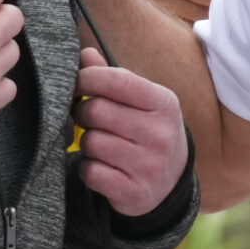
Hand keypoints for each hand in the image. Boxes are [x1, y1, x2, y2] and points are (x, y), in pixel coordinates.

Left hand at [72, 48, 186, 216]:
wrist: (171, 182)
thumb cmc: (148, 131)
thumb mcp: (141, 102)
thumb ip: (113, 78)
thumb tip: (85, 55)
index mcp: (164, 103)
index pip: (116, 80)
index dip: (87, 78)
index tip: (78, 83)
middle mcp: (161, 134)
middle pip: (96, 111)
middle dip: (83, 113)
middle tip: (87, 118)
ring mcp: (150, 166)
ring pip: (91, 143)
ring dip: (87, 144)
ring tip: (101, 145)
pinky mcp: (135, 193)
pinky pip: (91, 172)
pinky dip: (89, 169)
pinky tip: (103, 167)